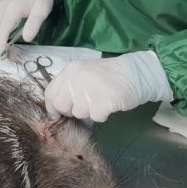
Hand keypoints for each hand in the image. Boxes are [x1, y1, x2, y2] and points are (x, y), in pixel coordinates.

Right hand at [0, 0, 54, 53]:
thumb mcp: (42, 10)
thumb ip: (34, 24)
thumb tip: (26, 38)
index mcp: (12, 8)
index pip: (2, 30)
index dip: (1, 44)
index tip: (5, 56)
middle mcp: (2, 7)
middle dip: (1, 45)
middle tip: (11, 57)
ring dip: (0, 40)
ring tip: (11, 50)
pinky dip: (1, 33)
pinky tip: (9, 39)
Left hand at [44, 51, 172, 121]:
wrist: (136, 72)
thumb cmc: (108, 76)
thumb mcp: (84, 74)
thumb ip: (69, 86)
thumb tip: (56, 108)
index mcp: (71, 70)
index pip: (50, 93)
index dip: (52, 107)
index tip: (58, 114)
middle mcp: (77, 77)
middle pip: (62, 105)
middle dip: (72, 111)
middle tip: (86, 105)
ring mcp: (90, 88)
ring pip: (79, 113)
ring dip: (90, 112)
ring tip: (101, 100)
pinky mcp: (104, 100)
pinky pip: (96, 117)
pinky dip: (102, 115)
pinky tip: (109, 104)